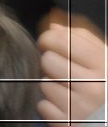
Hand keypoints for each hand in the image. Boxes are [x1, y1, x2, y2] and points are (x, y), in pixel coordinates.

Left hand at [38, 11, 106, 125]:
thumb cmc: (107, 88)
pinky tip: (67, 107)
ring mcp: (80, 108)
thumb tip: (54, 27)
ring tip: (70, 91)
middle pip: (48, 61)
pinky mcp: (67, 124)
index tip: (47, 42)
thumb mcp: (106, 62)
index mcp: (104, 67)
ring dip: (52, 86)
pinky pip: (43, 106)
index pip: (62, 40)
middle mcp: (93, 87)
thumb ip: (84, 41)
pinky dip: (50, 106)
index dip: (48, 38)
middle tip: (64, 72)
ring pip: (44, 83)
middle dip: (51, 65)